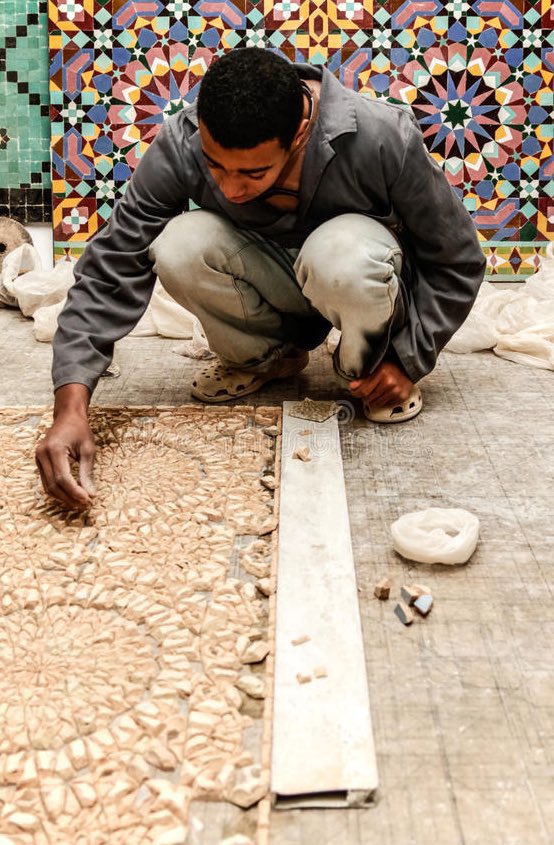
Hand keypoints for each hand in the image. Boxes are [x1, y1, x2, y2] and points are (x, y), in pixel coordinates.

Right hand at [35, 384, 95, 509]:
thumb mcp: (88, 449)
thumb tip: (91, 494)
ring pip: (48, 486)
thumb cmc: (80, 430)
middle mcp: (42, 454)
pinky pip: (47, 481)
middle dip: (70, 497)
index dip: (75, 492)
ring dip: (64, 497)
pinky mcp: (39, 461)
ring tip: (80, 503)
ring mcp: (38, 458)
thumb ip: (88, 472)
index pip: (63, 478)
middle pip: (54, 485)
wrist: (67, 416)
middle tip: (85, 505)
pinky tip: (71, 495)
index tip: (88, 500)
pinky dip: (58, 490)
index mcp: (54, 449)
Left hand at [349, 360, 413, 407]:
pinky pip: (386, 405)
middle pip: (369, 399)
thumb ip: (363, 379)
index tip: (354, 393)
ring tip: (376, 393)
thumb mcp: (376, 368)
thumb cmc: (391, 368)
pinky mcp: (402, 397)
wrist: (408, 369)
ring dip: (373, 400)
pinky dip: (383, 402)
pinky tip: (385, 394)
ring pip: (377, 404)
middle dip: (365, 397)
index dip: (356, 393)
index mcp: (382, 373)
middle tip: (367, 392)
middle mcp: (390, 383)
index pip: (363, 391)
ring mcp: (396, 391)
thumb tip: (352, 386)